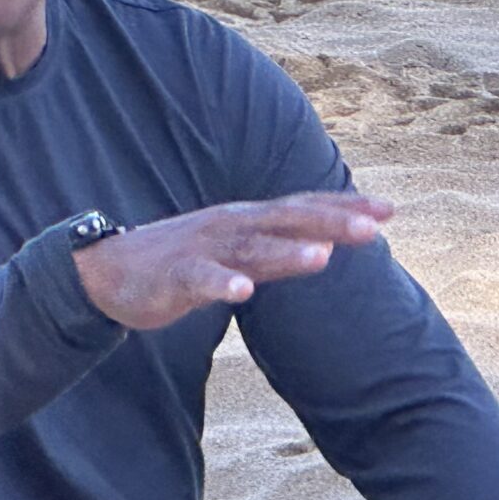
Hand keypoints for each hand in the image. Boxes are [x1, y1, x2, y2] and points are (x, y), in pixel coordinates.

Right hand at [73, 192, 394, 331]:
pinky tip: (242, 291)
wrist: (109, 272)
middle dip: (331, 223)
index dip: (345, 207)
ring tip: (322, 257)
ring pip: (252, 249)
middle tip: (373, 228)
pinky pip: (202, 280)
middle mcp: (232, 227)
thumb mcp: (237, 250)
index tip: (389, 210)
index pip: (303, 208)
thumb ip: (279, 247)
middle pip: (288, 222)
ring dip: (286, 253)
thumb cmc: (182, 261)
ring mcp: (205, 250)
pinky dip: (222, 284)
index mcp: (248, 220)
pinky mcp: (176, 276)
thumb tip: (328, 245)